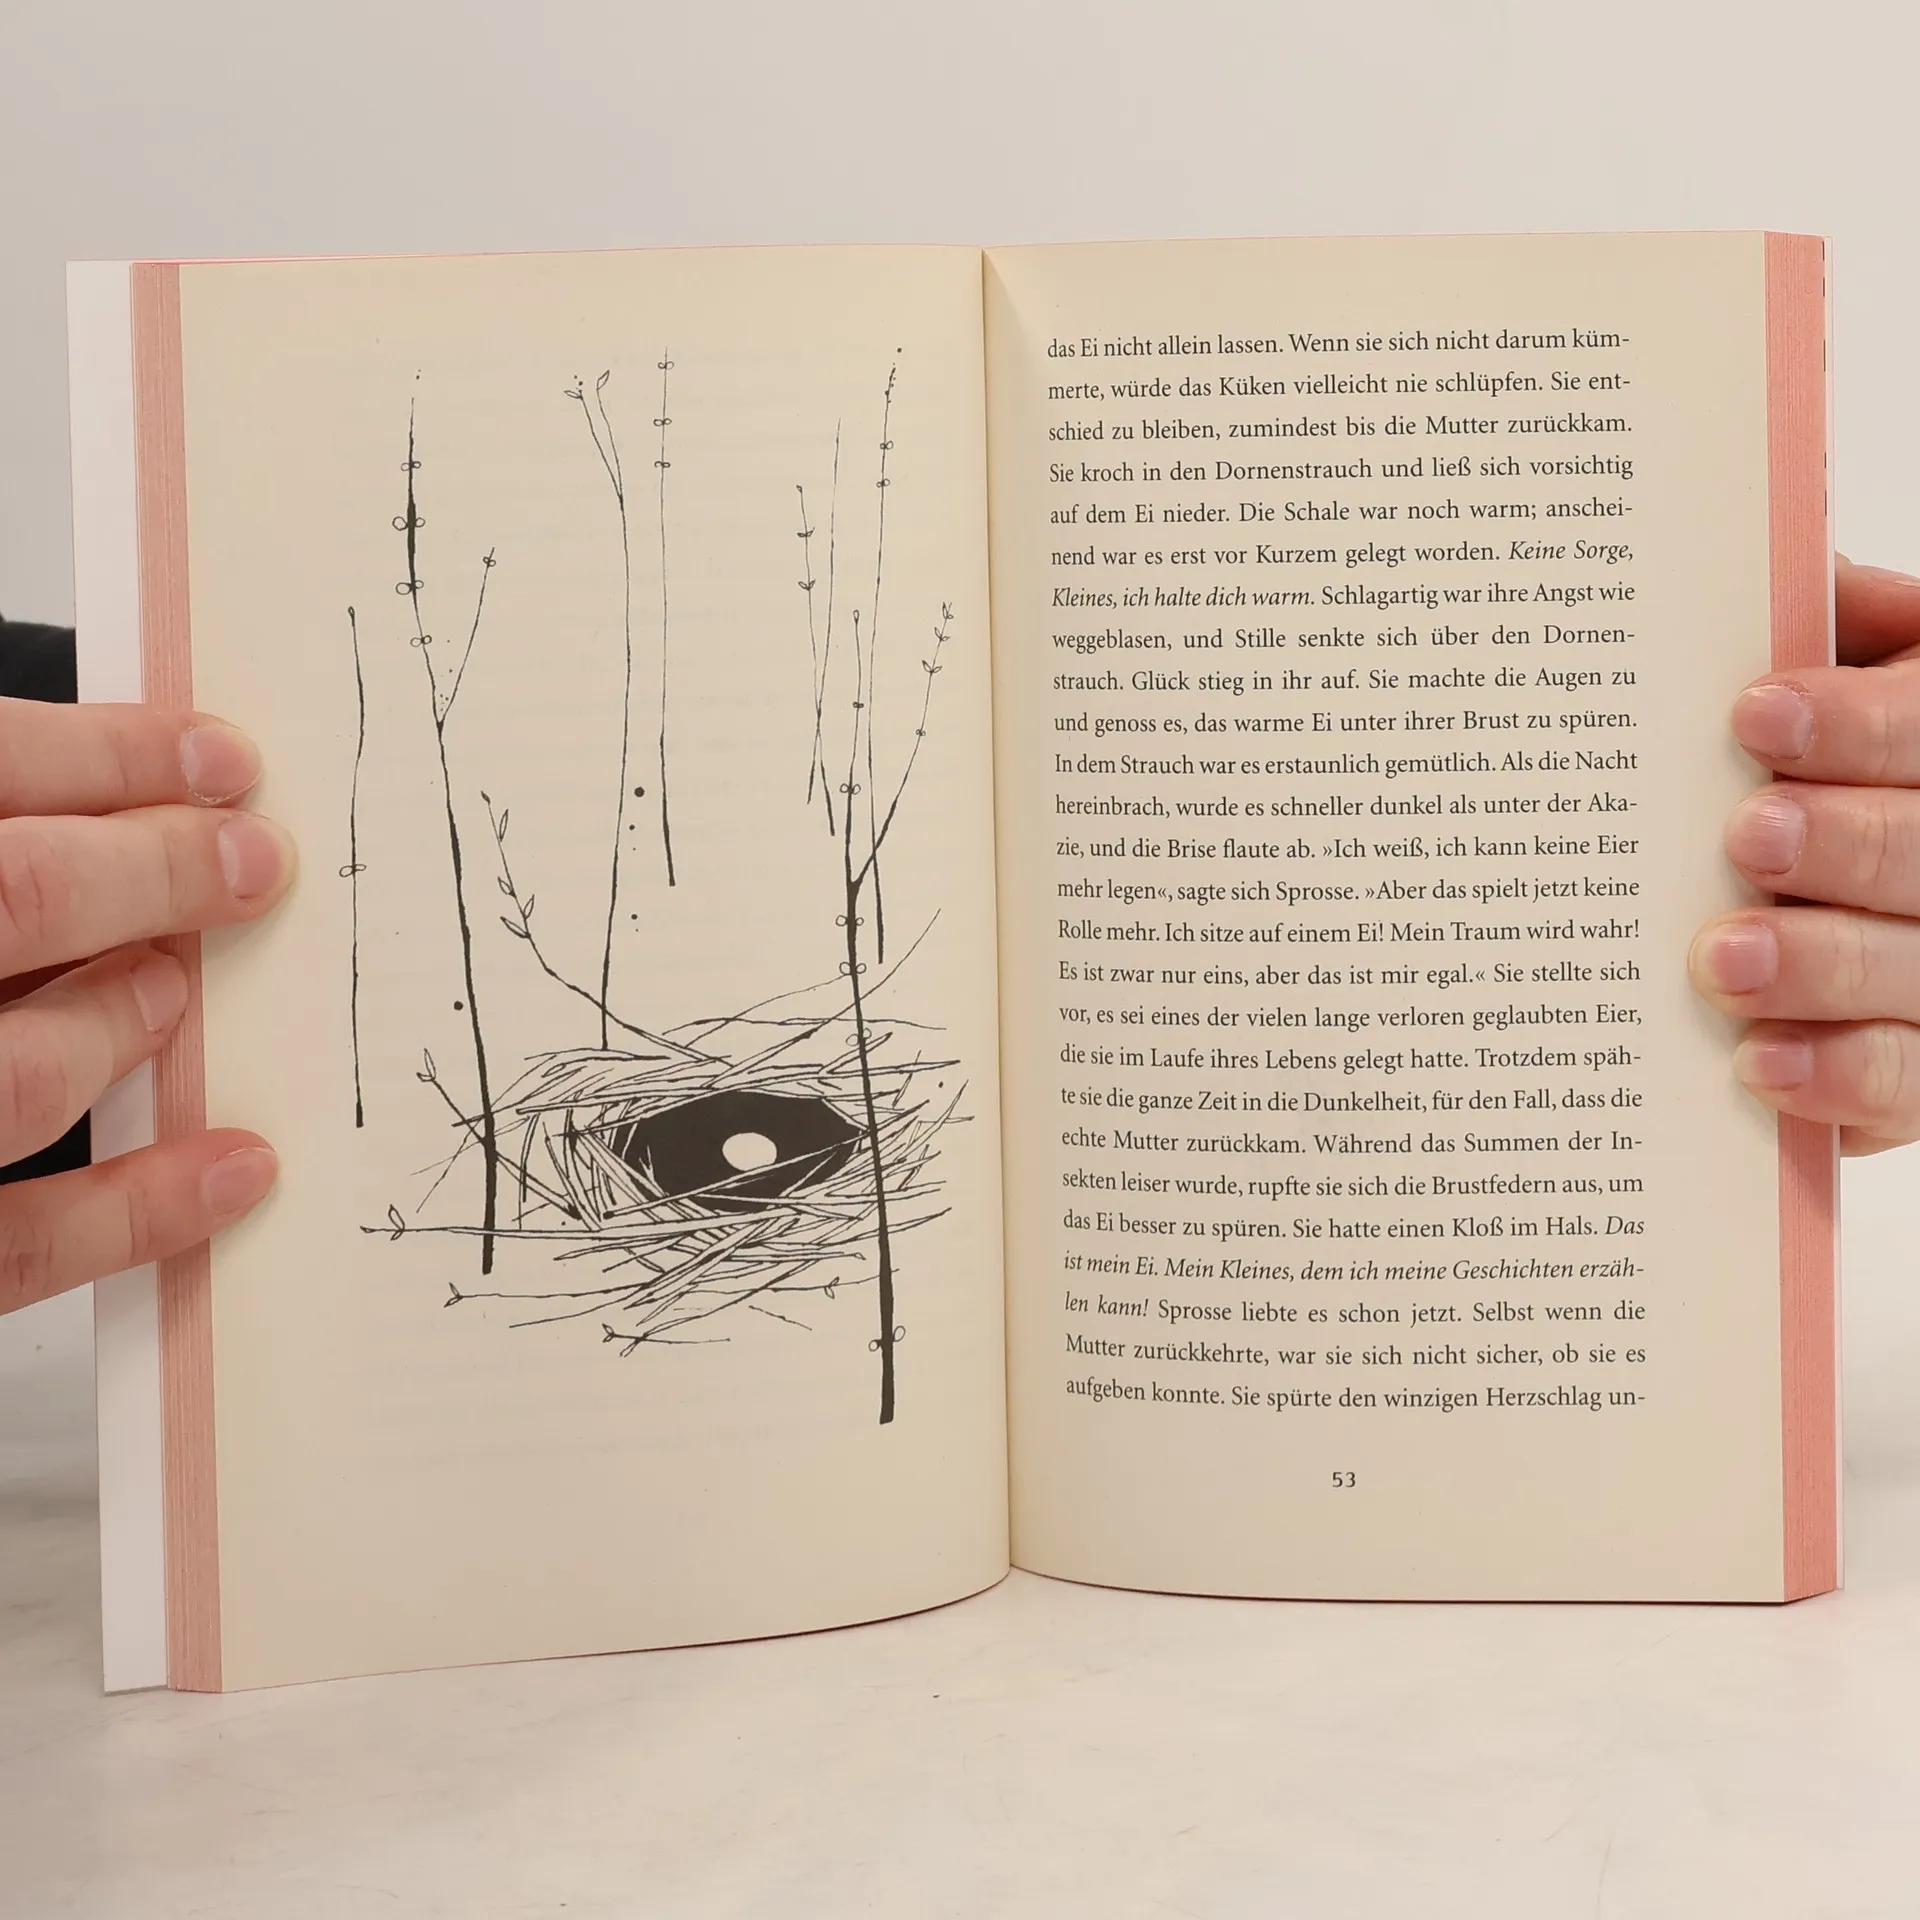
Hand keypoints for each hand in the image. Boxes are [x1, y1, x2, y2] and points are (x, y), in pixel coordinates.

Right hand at [0, 701, 293, 1313]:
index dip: (106, 755)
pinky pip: (18, 1247)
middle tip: (255, 860)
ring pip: (21, 1073)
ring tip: (181, 993)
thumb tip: (103, 801)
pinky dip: (140, 1207)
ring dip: (129, 1018)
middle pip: (14, 899)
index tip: (219, 757)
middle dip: (152, 870)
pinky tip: (244, 1165)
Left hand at [1691, 556, 1919, 1153]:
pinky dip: (1837, 1075)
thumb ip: (1834, 642)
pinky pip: (1908, 1082)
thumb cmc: (1832, 780)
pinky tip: (1756, 1062)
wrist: (1856, 901)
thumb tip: (1783, 577)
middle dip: (1846, 840)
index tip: (1758, 710)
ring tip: (1723, 958)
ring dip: (1825, 965)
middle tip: (1748, 835)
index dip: (1860, 722)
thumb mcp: (1850, 692)